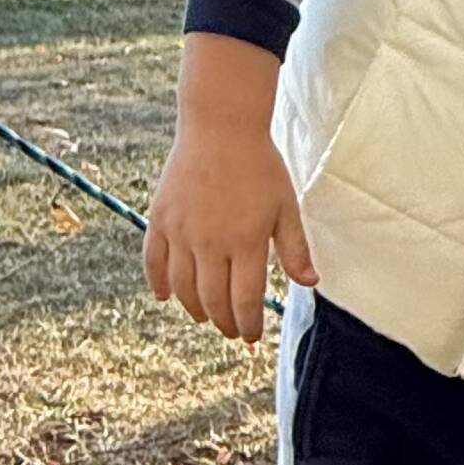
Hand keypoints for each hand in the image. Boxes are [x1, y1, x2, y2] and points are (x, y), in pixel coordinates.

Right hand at [146, 33, 314, 342]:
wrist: (221, 127)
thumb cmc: (260, 167)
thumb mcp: (287, 207)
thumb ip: (295, 249)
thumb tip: (310, 283)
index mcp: (245, 242)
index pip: (244, 301)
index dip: (248, 325)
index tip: (252, 337)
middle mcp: (209, 242)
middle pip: (212, 300)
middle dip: (224, 323)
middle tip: (232, 331)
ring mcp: (181, 231)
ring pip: (181, 286)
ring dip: (194, 308)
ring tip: (205, 316)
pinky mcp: (159, 218)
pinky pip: (153, 260)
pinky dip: (156, 282)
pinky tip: (163, 296)